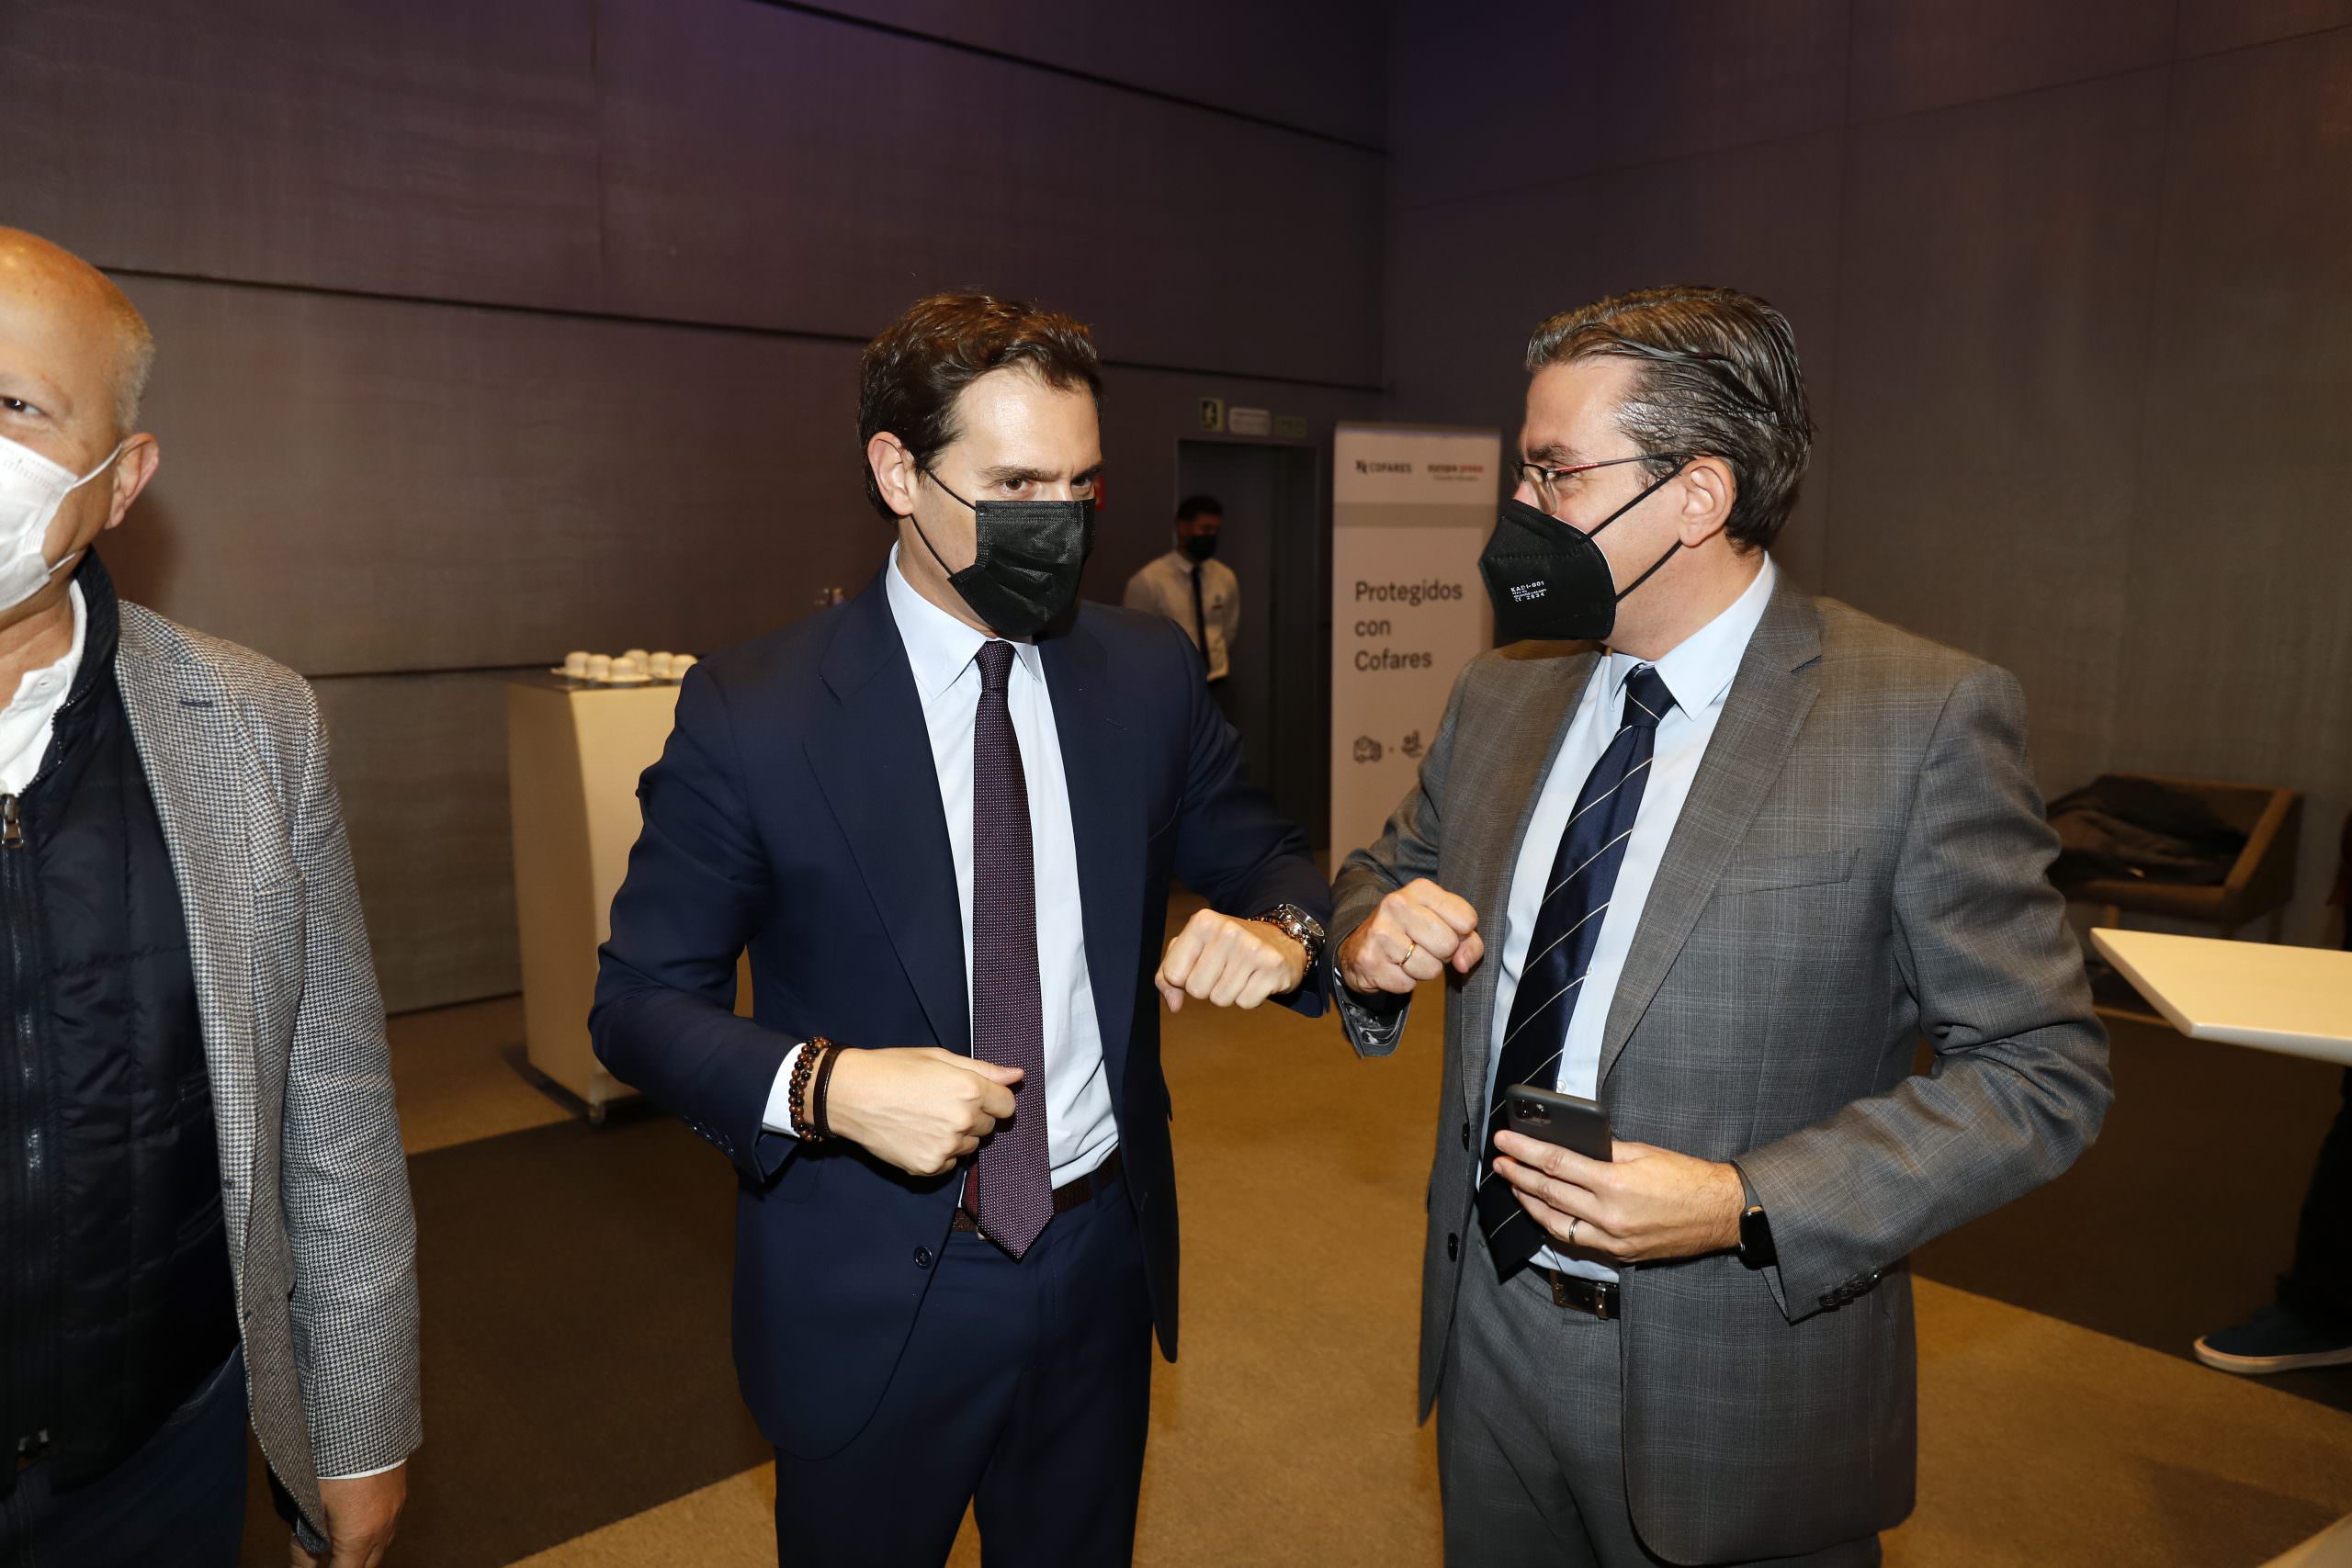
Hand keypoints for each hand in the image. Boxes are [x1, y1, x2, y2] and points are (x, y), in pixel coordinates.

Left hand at [294, 1464, 405, 1566]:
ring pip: (381, 1548)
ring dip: (362, 1555)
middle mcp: (382, 1528)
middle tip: (326, 1562)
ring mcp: (394, 1511)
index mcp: (358, 1536)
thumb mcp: (311, 1504)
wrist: (367, 1423)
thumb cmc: (335, 1462)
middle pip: (366, 1567)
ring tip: (342, 1551)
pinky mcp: (399, 1495)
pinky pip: (389, 1527)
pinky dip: (374, 1537)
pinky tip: (362, 1527)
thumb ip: (303, 1543)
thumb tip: (301, 1566)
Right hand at [822, 1047, 1022, 1176]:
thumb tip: (1017, 1075)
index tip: (976, 1095)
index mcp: (970, 1090)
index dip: (993, 1098)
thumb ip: (983, 1069)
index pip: (1008, 1104)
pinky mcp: (928, 1167)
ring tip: (926, 1118)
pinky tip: (917, 1134)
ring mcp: (946, 1147)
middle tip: (941, 1103)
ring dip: (957, 1135)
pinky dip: (939, 1153)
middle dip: (974, 1115)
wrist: (851, 1093)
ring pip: (970, 1146)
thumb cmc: (893, 1069)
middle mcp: (963, 1121)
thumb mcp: (940, 1058)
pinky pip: (949, 1163)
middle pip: (989, 1126)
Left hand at [1154, 909, 1305, 1012]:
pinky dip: (1249, 997)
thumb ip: (1169, 976)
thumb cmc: (1229, 947)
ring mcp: (1252, 948)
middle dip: (1207, 987)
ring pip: (1221, 999)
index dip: (1184, 978)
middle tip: (1223, 970)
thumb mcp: (1193, 949)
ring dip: (1228, 993)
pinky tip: (1255, 979)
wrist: (1280, 938)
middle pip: (1197, 990)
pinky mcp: (1273, 967)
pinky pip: (1246, 1003)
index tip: (1199, 966)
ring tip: (1240, 974)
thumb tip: (1173, 1004)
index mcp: (1203, 922)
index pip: (1174, 974)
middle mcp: (1227, 931)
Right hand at [1334, 878, 1482, 994]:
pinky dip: (1405, 981)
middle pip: (1449, 944)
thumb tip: (1463, 963)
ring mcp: (1381, 932)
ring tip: (1407, 957)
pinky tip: (1393, 967)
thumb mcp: (1442, 924)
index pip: (1466, 920)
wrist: (1360, 946)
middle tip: (1424, 947)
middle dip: (1443, 954)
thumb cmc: (1409, 933)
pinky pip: (1409, 984)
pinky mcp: (1371, 960)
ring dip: (1424, 970)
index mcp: (1420, 889)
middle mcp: (1397, 905)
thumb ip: (1468, 941)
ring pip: (1431, 968)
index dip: (1462, 935)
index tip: (1443, 932)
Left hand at [1489, 1133, 1745, 1263]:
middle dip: (1518, 1175)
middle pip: (1549, 1193)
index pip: (1555, 1163)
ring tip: (1514, 1185)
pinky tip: (1544, 1211)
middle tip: (1498, 1161)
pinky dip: (1554, 1224)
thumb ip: (1604, 1150)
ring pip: (1555, 1223)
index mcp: (1615, 1183)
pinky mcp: (1620, 1254)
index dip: (1524, 1151)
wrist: (1720, 1213)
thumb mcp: (1643, 1152)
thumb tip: (1570, 1144)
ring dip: (1529, 1203)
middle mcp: (1609, 1215)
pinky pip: (1576, 1240)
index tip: (1504, 1141)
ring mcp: (1613, 1239)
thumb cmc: (1686, 1178)